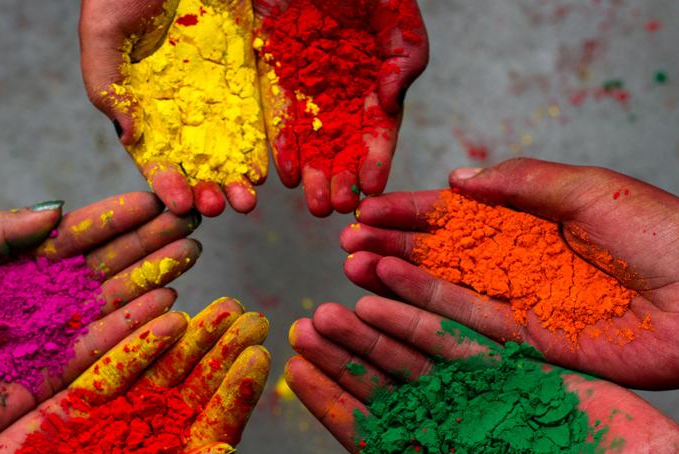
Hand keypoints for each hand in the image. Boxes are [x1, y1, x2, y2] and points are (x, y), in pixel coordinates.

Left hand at [0, 193, 201, 453]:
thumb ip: (1, 230)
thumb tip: (58, 209)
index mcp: (19, 262)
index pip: (79, 233)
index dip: (117, 215)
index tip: (154, 198)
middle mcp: (47, 294)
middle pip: (109, 261)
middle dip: (149, 240)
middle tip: (190, 219)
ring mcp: (59, 332)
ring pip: (118, 298)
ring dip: (155, 275)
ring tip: (191, 253)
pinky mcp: (64, 372)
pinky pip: (110, 343)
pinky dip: (141, 324)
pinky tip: (171, 302)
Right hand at [0, 298, 269, 453]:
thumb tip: (222, 453)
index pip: (211, 427)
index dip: (236, 393)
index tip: (259, 358)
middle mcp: (142, 442)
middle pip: (193, 390)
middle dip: (223, 354)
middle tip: (252, 318)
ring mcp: (108, 420)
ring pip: (159, 371)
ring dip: (191, 339)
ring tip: (222, 307)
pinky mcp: (70, 402)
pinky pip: (111, 366)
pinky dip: (139, 342)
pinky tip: (168, 318)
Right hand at [80, 0, 268, 216]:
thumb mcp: (103, 33)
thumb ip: (108, 85)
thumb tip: (131, 137)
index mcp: (143, 104)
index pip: (155, 155)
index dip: (166, 184)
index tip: (178, 204)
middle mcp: (181, 105)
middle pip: (197, 161)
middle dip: (208, 189)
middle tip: (221, 208)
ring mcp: (216, 91)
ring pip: (230, 147)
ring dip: (238, 179)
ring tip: (248, 200)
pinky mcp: (246, 72)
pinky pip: (258, 114)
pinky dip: (263, 145)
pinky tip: (267, 170)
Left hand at [254, 0, 428, 215]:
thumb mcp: (398, 19)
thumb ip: (405, 60)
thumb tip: (391, 104)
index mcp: (374, 83)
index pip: (378, 132)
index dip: (376, 161)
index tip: (373, 189)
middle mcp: (340, 93)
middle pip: (341, 146)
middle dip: (340, 179)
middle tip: (337, 209)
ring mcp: (306, 86)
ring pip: (310, 141)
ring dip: (313, 176)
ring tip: (314, 204)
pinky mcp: (273, 74)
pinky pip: (276, 116)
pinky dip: (281, 146)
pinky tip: (286, 175)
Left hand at [285, 298, 678, 453]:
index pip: (367, 429)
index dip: (329, 399)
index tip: (296, 370)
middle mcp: (448, 426)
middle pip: (380, 385)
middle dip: (341, 356)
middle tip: (304, 325)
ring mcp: (477, 394)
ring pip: (409, 355)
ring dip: (371, 330)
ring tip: (333, 304)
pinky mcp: (510, 364)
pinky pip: (454, 334)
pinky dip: (418, 316)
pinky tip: (383, 297)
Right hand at [341, 158, 678, 387]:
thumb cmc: (662, 234)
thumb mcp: (588, 189)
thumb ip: (521, 183)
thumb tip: (456, 180)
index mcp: (533, 221)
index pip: (458, 214)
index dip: (411, 211)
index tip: (365, 208)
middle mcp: (519, 264)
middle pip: (442, 253)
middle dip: (392, 245)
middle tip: (344, 241)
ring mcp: (521, 305)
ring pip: (445, 288)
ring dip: (396, 276)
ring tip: (351, 266)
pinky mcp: (527, 344)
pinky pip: (467, 322)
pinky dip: (426, 306)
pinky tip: (388, 291)